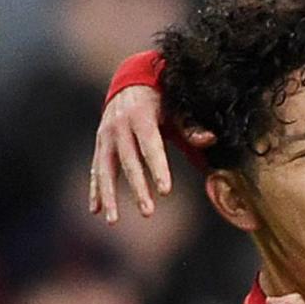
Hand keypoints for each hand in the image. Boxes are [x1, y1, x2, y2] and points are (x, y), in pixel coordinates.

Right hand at [88, 85, 215, 222]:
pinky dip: (96, 190)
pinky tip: (96, 210)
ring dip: (108, 196)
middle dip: (138, 187)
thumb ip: (189, 126)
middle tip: (148, 212)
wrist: (130, 82)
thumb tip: (209, 140)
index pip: (150, 145)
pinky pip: (96, 170)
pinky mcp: (99, 144)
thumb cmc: (160, 99)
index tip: (165, 191)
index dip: (158, 168)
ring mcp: (106, 136)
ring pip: (105, 169)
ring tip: (113, 221)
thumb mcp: (175, 107)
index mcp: (141, 115)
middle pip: (128, 161)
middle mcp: (119, 125)